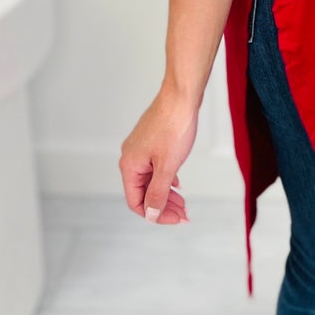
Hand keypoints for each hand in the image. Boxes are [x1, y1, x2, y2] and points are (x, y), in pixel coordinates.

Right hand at [119, 81, 200, 222]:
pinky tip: (177, 183)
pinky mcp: (151, 141)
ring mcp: (140, 148)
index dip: (156, 215)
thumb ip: (158, 193)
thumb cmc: (174, 126)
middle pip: (143, 193)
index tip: (176, 218)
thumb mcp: (168, 166)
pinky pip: (155, 168)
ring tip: (184, 202)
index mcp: (130, 165)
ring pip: (150, 180)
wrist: (181, 96)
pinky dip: (166, 179)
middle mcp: (131, 158)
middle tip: (184, 213)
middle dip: (164, 206)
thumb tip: (150, 214)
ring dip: (166, 194)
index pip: (136, 202)